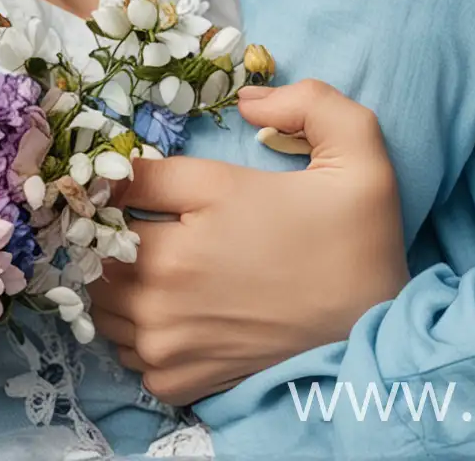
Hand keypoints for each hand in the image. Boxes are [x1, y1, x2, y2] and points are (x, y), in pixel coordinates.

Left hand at [87, 79, 407, 405]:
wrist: (377, 332)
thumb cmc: (360, 240)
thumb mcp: (358, 149)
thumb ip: (308, 102)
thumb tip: (247, 99)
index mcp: (209, 203)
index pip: (121, 176)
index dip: (120, 174)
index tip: (136, 180)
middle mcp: (172, 270)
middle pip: (97, 240)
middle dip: (111, 229)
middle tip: (145, 224)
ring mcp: (167, 330)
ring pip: (101, 295)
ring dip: (117, 278)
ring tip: (157, 268)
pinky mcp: (175, 375)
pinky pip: (122, 346)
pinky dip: (133, 329)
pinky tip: (171, 313)